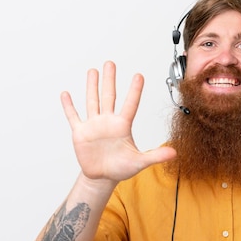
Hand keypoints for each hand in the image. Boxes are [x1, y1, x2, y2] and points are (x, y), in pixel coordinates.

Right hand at [61, 61, 175, 182]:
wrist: (103, 177)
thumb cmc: (121, 168)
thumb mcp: (140, 162)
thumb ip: (156, 156)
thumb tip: (175, 153)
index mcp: (123, 126)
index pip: (130, 104)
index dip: (134, 91)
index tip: (139, 75)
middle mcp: (108, 122)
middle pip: (109, 96)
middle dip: (109, 80)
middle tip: (110, 63)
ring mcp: (94, 126)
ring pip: (92, 101)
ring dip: (91, 86)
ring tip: (93, 71)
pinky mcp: (80, 133)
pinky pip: (73, 117)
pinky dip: (69, 106)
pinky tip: (66, 94)